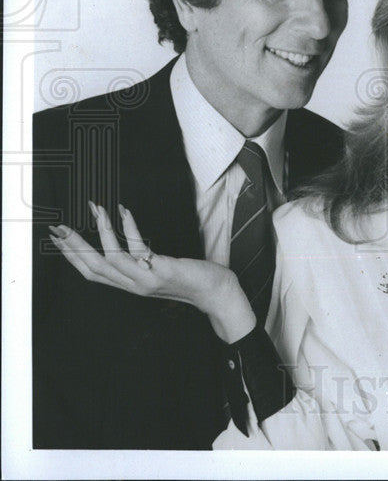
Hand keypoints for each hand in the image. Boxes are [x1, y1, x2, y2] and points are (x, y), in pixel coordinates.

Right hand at [49, 202, 255, 342]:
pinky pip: (138, 248)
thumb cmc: (187, 277)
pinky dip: (128, 227)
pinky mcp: (161, 271)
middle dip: (73, 247)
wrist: (215, 292)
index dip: (72, 256)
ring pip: (111, 258)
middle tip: (58, 227)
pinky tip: (123, 211)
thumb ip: (138, 261)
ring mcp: (145, 280)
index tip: (58, 238)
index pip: (91, 273)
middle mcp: (133, 285)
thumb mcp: (155, 270)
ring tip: (94, 208)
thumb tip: (123, 242)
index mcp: (128, 284)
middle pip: (93, 267)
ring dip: (100, 231)